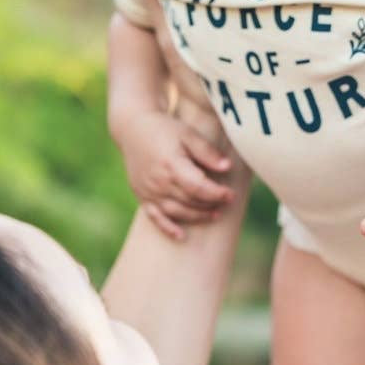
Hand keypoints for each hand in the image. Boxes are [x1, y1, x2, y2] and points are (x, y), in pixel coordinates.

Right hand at [116, 109, 233, 239]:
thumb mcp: (188, 134)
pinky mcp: (142, 195)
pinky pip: (155, 217)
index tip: (231, 194)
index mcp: (171, 165)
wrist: (133, 128)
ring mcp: (149, 191)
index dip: (216, 193)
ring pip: (176, 211)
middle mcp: (159, 181)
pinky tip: (181, 236)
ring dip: (197, 216)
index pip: (198, 187)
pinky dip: (167, 228)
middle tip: (228, 202)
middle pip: (189, 200)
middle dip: (211, 203)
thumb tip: (227, 167)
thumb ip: (207, 152)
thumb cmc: (165, 129)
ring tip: (215, 214)